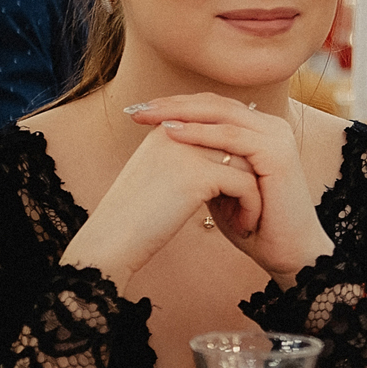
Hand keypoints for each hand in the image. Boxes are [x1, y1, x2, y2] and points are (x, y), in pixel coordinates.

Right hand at [60, 101, 263, 285]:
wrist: (111, 240)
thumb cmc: (137, 215)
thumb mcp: (162, 174)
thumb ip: (190, 156)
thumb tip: (231, 156)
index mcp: (167, 127)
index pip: (220, 126)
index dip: (239, 155)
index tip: (245, 185)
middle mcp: (177, 131)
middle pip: (238, 142)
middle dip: (251, 172)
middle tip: (253, 201)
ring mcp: (187, 150)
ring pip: (248, 162)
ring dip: (255, 192)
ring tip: (249, 217)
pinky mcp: (197, 175)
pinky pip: (246, 185)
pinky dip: (251, 208)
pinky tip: (244, 228)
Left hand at [128, 95, 334, 283]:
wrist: (287, 250)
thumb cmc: (253, 223)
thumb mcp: (221, 185)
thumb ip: (205, 160)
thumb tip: (167, 144)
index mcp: (260, 131)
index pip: (215, 107)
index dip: (178, 105)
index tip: (142, 111)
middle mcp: (272, 127)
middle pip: (217, 104)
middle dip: (174, 104)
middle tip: (138, 109)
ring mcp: (277, 138)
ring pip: (222, 114)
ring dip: (181, 113)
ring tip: (148, 117)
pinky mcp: (277, 153)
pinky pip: (232, 136)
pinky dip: (200, 133)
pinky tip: (171, 132)